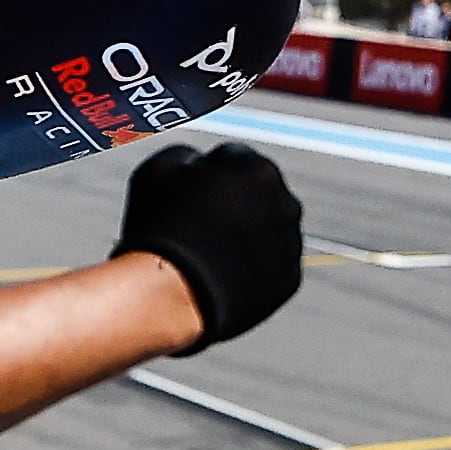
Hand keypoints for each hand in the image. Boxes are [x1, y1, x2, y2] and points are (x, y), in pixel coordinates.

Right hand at [117, 140, 305, 352]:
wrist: (175, 294)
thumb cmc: (163, 228)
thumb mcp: (159, 170)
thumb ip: (186, 155)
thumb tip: (198, 162)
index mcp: (258, 169)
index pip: (233, 160)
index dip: (206, 176)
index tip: (188, 196)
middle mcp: (286, 203)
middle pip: (255, 195)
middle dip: (233, 204)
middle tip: (198, 227)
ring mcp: (291, 244)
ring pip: (266, 230)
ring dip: (245, 235)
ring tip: (208, 255)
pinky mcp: (288, 280)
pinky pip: (270, 266)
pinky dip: (251, 267)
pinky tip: (221, 274)